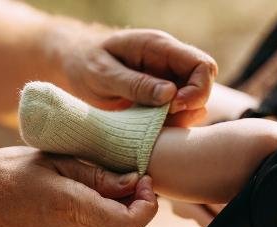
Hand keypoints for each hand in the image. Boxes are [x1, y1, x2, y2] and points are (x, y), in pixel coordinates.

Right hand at [0, 146, 157, 226]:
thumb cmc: (1, 175)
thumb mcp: (52, 161)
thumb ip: (95, 174)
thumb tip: (132, 181)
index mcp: (72, 207)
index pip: (130, 222)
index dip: (147, 204)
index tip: (144, 180)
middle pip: (123, 222)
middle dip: (133, 198)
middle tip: (125, 170)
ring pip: (107, 225)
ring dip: (113, 202)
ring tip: (97, 174)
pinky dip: (94, 208)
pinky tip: (78, 187)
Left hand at [60, 28, 217, 126]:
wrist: (72, 66)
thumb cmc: (83, 63)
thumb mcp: (103, 74)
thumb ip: (135, 84)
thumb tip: (171, 94)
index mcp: (159, 47)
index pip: (202, 65)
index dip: (197, 90)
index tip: (173, 107)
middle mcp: (169, 62)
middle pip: (204, 84)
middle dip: (191, 107)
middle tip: (163, 120)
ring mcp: (167, 79)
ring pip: (194, 102)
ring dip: (180, 119)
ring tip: (152, 127)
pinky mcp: (160, 97)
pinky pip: (178, 113)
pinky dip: (169, 125)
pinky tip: (148, 130)